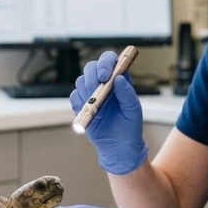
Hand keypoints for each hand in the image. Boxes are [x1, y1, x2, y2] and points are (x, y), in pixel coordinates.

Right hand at [71, 50, 148, 174]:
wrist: (118, 147)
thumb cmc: (129, 127)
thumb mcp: (133, 110)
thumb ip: (127, 94)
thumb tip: (119, 78)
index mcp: (118, 80)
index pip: (110, 60)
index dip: (105, 63)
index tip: (105, 75)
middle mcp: (104, 83)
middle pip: (91, 67)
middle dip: (93, 76)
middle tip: (97, 89)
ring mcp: (91, 93)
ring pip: (81, 80)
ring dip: (86, 91)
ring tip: (96, 106)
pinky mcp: (81, 104)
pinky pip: (74, 96)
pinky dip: (79, 103)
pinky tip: (89, 113)